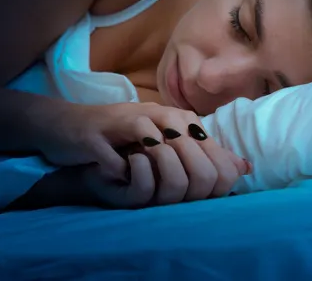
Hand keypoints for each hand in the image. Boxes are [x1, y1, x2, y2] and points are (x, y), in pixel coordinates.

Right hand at [32, 101, 250, 206]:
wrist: (68, 125)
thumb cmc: (121, 138)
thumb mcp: (164, 142)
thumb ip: (203, 153)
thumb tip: (243, 167)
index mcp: (175, 116)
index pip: (207, 144)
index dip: (209, 175)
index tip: (201, 195)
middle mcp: (154, 113)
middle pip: (187, 145)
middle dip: (187, 179)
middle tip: (180, 198)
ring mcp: (125, 121)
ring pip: (156, 148)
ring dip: (158, 174)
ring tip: (156, 193)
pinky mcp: (96, 135)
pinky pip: (116, 157)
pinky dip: (121, 173)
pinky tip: (121, 181)